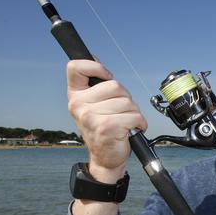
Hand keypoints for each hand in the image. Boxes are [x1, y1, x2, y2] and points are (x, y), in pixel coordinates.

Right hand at [66, 60, 146, 182]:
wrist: (106, 157)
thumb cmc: (104, 127)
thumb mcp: (94, 103)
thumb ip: (94, 84)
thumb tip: (93, 57)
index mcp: (75, 96)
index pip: (76, 67)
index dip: (95, 66)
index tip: (106, 77)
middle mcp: (78, 105)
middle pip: (115, 85)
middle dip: (126, 98)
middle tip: (120, 112)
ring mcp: (91, 117)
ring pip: (127, 102)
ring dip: (133, 113)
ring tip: (125, 122)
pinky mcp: (106, 127)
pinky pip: (134, 116)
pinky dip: (139, 123)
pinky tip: (131, 129)